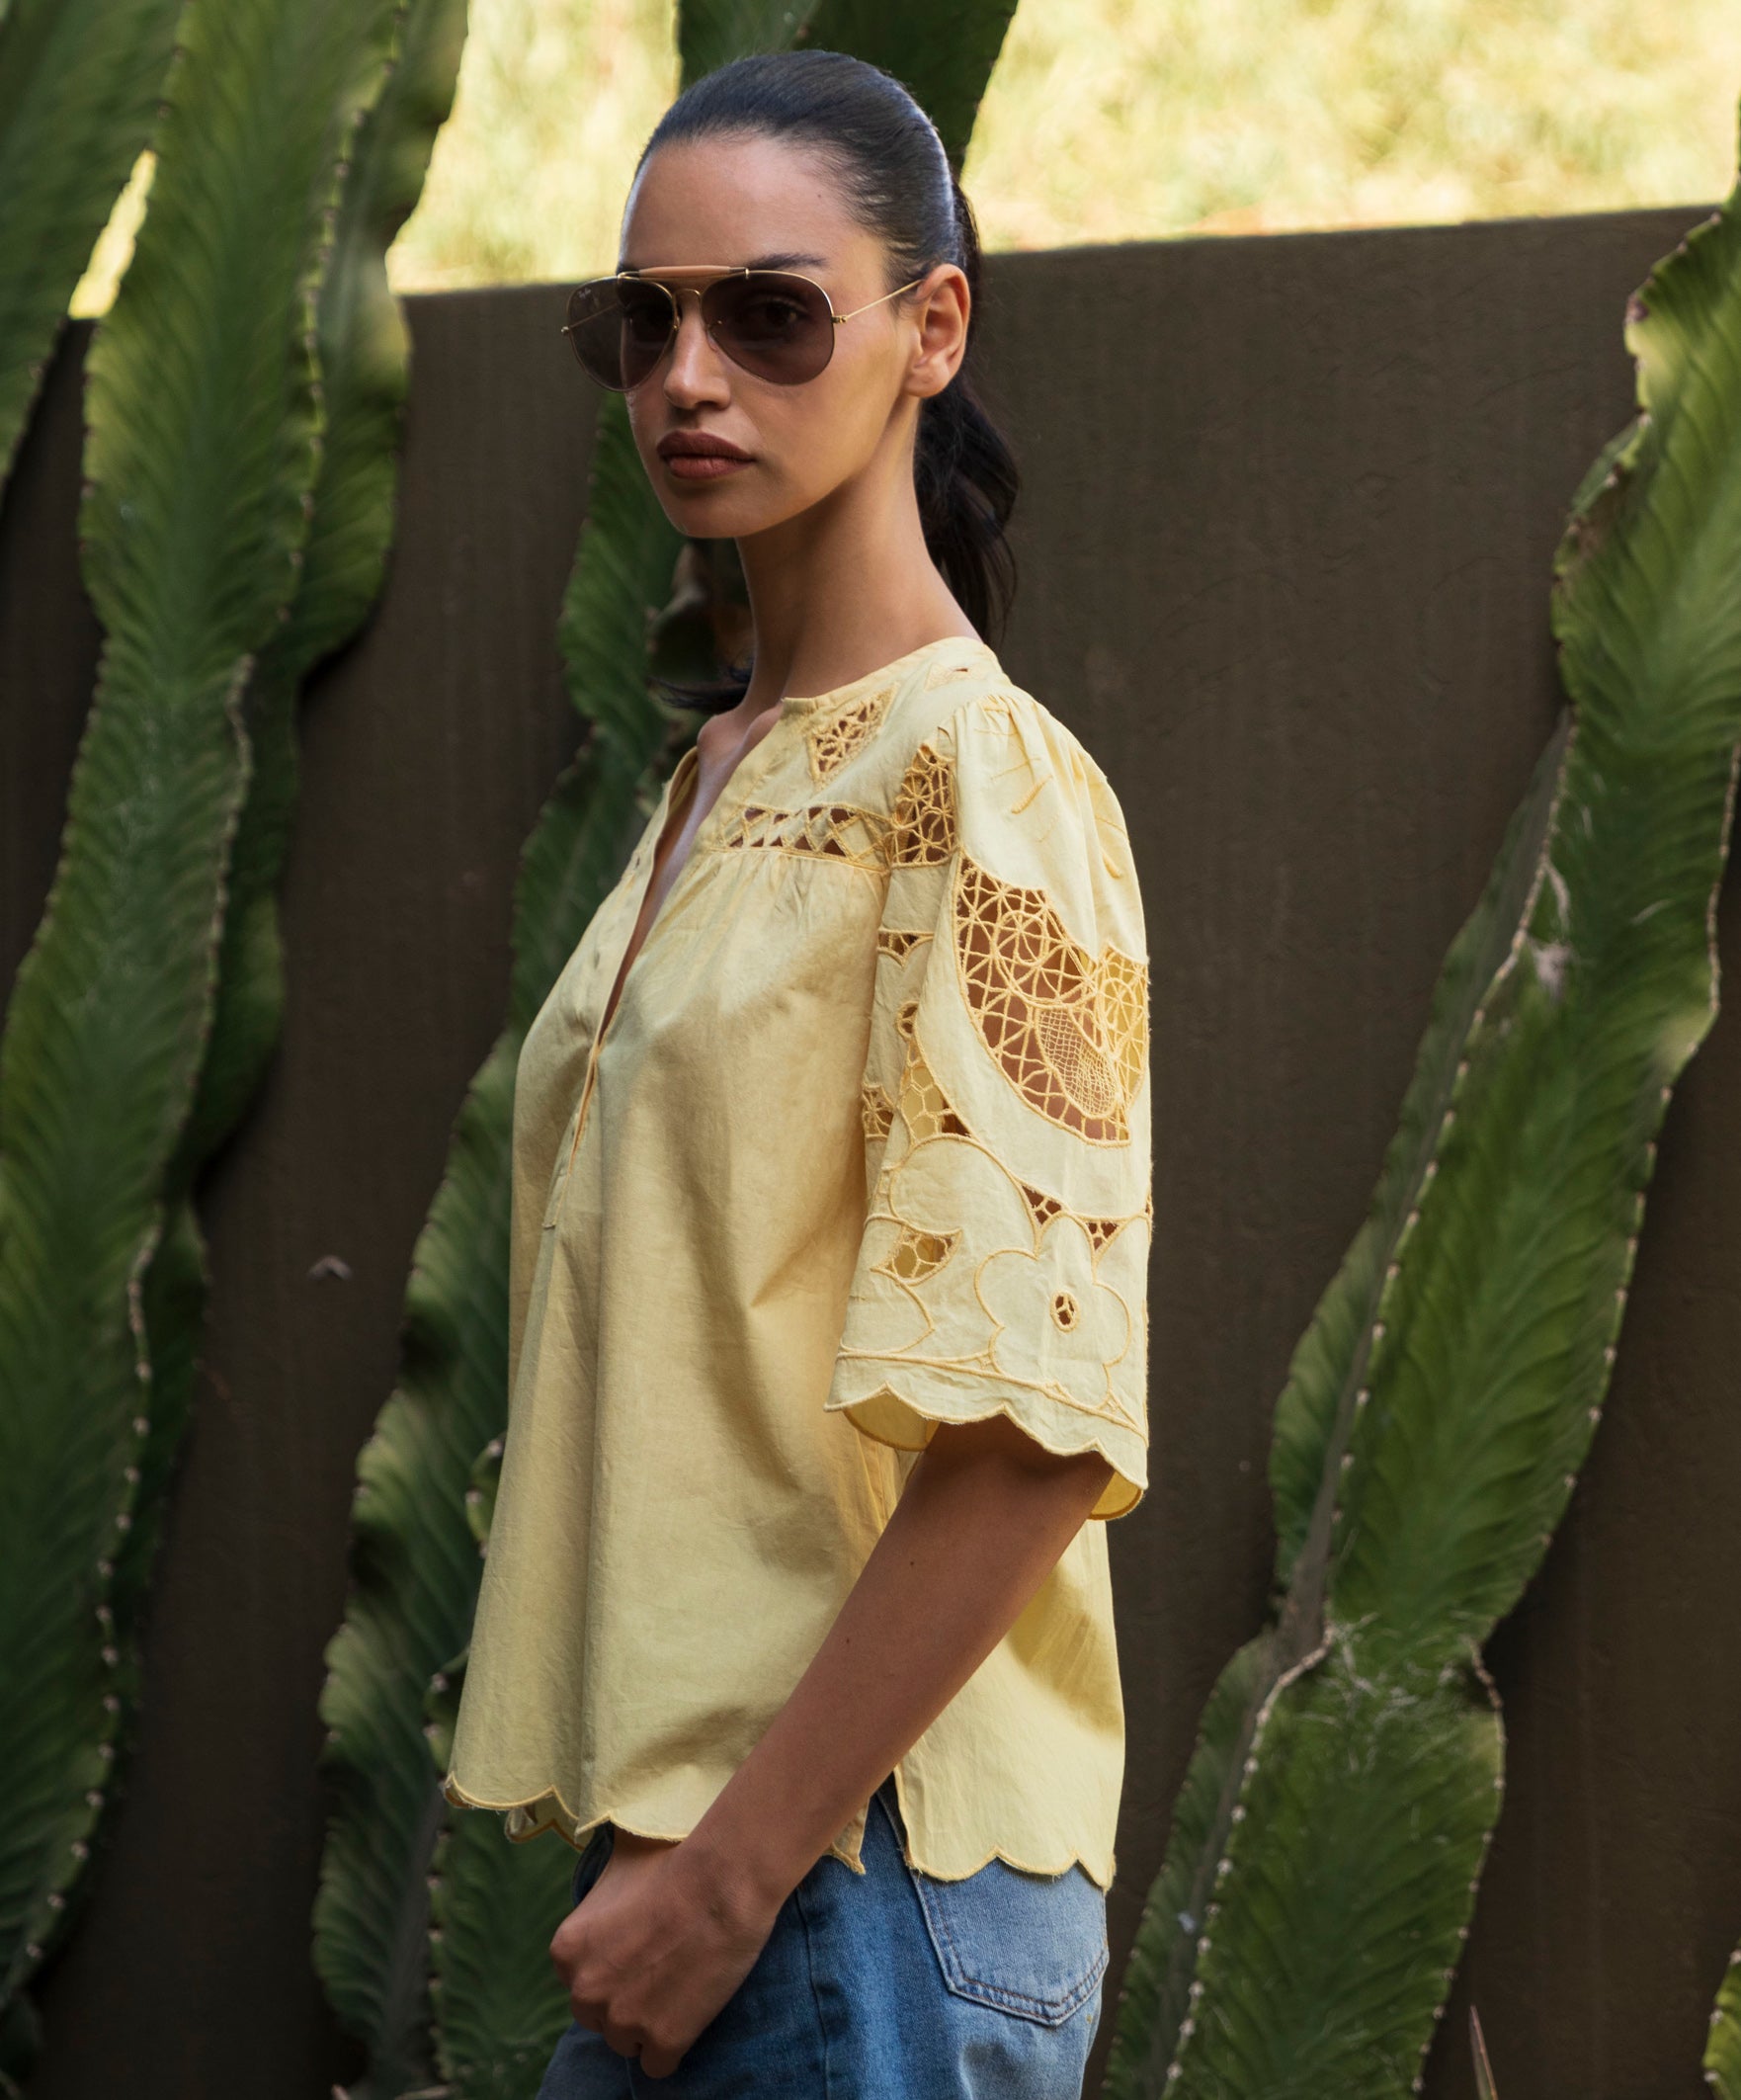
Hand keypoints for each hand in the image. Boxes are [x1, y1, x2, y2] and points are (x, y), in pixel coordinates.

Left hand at [548, 1829, 784, 2076]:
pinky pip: (657, 2066)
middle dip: (625, 2001)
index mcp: (566, 1951)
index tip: (641, 1951)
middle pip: (599, 2018)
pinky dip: (673, 2047)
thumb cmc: (672, 1863)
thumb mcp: (615, 1869)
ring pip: (627, 2043)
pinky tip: (689, 2014)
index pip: (580, 1981)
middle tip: (662, 1970)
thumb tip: (601, 1899)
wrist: (720, 1882)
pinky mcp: (662, 2041)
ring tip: (679, 1987)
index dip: (613, 1969)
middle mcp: (584, 1991)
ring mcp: (622, 2021)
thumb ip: (596, 1900)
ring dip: (649, 2024)